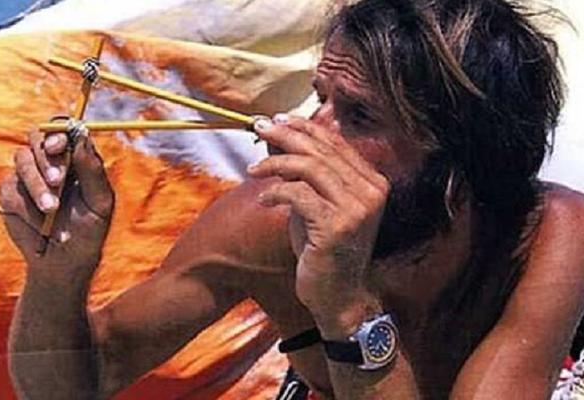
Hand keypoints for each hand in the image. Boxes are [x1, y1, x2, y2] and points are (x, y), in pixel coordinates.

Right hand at [0, 130, 113, 276]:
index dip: (58, 131)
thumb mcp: (99, 202)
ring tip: (52, 209)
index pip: (63, 131)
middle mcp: (49, 162)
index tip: (60, 145)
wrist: (66, 261)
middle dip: (46, 159)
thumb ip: (92, 170)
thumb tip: (83, 136)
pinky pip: (11, 190)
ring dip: (38, 186)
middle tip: (58, 180)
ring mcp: (27, 176)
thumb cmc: (89, 230)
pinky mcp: (10, 194)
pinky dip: (28, 209)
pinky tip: (43, 226)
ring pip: (21, 161)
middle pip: (37, 139)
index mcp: (75, 158)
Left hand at [247, 115, 388, 329]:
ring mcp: (358, 209)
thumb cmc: (324, 248)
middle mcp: (371, 191)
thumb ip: (305, 174)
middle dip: (285, 135)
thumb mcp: (315, 204)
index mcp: (372, 182)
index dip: (304, 127)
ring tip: (253, 168)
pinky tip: (263, 199)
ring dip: (276, 163)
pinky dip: (276, 193)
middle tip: (259, 127)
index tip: (277, 119)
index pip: (335, 143)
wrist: (337, 294)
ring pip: (310, 168)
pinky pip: (299, 195)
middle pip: (321, 150)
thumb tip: (278, 136)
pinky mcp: (338, 226)